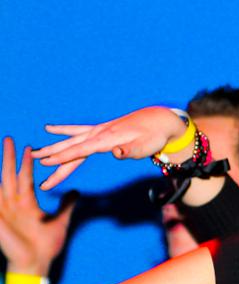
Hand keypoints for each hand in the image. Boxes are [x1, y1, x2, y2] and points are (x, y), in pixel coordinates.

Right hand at [0, 137, 76, 275]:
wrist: (36, 264)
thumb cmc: (45, 246)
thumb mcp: (61, 220)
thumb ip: (66, 204)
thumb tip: (75, 191)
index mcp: (26, 203)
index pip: (25, 177)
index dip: (27, 162)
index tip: (30, 147)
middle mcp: (12, 204)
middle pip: (9, 175)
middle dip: (9, 157)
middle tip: (9, 137)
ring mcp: (3, 211)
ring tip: (1, 150)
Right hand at [32, 107, 187, 189]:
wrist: (160, 120)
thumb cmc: (154, 136)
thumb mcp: (146, 147)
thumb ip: (129, 151)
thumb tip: (116, 153)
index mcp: (107, 139)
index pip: (81, 150)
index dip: (63, 157)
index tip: (45, 163)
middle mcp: (99, 133)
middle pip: (72, 147)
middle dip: (53, 157)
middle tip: (34, 164)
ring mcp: (99, 130)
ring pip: (71, 140)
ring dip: (54, 147)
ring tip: (35, 153)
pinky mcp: (102, 129)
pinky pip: (78, 130)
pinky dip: (64, 130)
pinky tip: (49, 128)